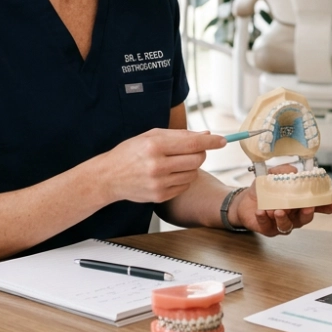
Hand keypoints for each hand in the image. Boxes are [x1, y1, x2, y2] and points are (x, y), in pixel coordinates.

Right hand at [101, 128, 224, 204]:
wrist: (108, 177)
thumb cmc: (130, 153)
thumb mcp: (151, 136)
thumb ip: (180, 135)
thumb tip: (205, 135)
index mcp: (156, 146)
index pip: (193, 144)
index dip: (212, 142)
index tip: (223, 140)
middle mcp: (158, 166)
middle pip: (197, 159)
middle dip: (200, 153)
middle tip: (193, 150)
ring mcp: (159, 183)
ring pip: (193, 173)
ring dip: (191, 166)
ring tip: (175, 162)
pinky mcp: (160, 196)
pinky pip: (184, 186)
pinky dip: (183, 178)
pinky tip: (170, 173)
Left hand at [227, 166, 331, 235]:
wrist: (245, 201)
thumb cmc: (263, 190)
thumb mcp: (273, 175)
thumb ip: (284, 172)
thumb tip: (294, 171)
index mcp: (299, 203)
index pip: (317, 206)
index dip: (328, 206)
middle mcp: (293, 216)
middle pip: (305, 218)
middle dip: (307, 214)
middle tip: (306, 208)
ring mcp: (281, 224)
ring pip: (287, 226)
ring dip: (284, 218)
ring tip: (278, 210)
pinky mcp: (267, 229)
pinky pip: (268, 226)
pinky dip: (265, 219)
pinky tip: (261, 211)